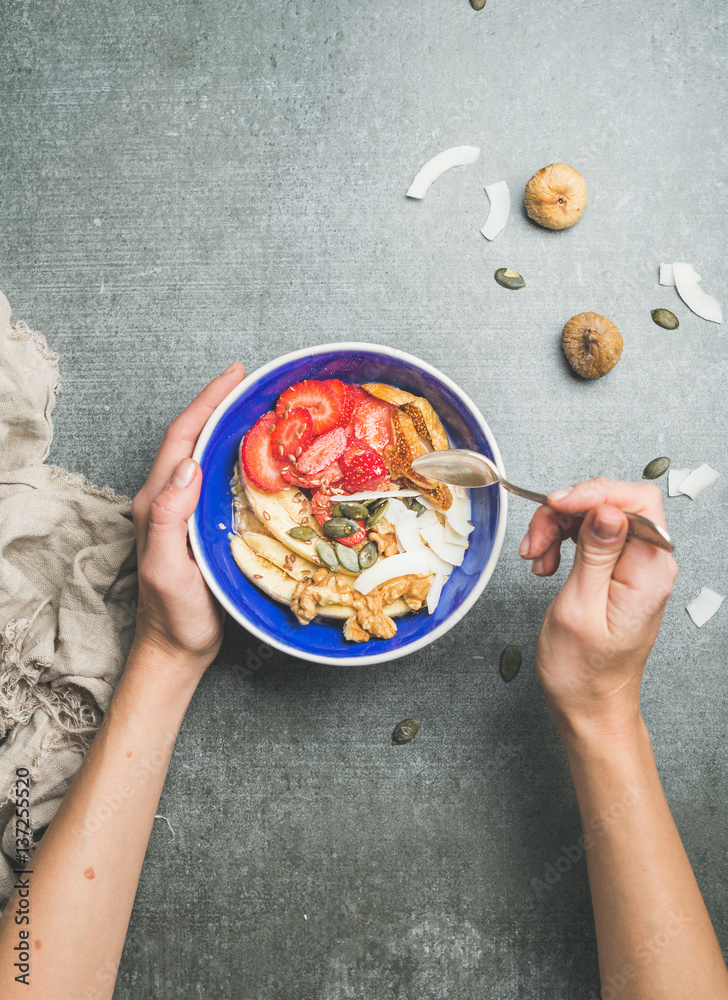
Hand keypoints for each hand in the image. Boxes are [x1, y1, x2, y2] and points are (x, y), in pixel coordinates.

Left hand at [129, 362, 246, 674]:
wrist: (178, 647)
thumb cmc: (174, 614)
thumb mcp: (167, 569)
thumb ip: (169, 517)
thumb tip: (188, 466)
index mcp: (157, 502)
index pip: (181, 439)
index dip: (207, 403)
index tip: (235, 376)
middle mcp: (168, 499)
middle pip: (191, 438)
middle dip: (219, 403)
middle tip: (252, 381)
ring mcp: (185, 510)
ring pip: (204, 455)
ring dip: (227, 425)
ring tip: (258, 406)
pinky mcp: (201, 523)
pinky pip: (217, 478)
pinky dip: (235, 455)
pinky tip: (258, 454)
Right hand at [518, 477, 677, 735]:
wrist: (588, 704)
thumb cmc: (584, 671)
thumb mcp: (579, 608)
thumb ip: (596, 554)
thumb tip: (607, 509)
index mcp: (650, 571)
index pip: (636, 501)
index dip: (594, 493)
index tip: (556, 505)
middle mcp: (649, 563)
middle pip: (612, 503)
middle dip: (566, 513)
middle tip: (536, 541)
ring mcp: (634, 565)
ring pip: (595, 515)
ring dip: (557, 527)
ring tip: (535, 558)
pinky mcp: (618, 570)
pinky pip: (590, 534)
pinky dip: (561, 540)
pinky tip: (545, 562)